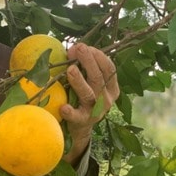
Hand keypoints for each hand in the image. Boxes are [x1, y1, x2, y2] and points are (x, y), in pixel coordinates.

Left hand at [60, 43, 119, 164]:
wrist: (80, 129)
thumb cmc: (83, 98)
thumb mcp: (91, 83)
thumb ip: (85, 68)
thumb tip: (73, 48)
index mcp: (111, 87)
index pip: (109, 68)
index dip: (98, 55)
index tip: (85, 46)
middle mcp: (106, 99)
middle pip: (99, 78)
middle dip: (88, 61)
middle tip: (78, 48)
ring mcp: (96, 111)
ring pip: (89, 94)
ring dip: (79, 81)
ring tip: (70, 69)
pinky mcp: (83, 122)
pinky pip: (77, 116)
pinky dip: (70, 112)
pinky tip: (63, 107)